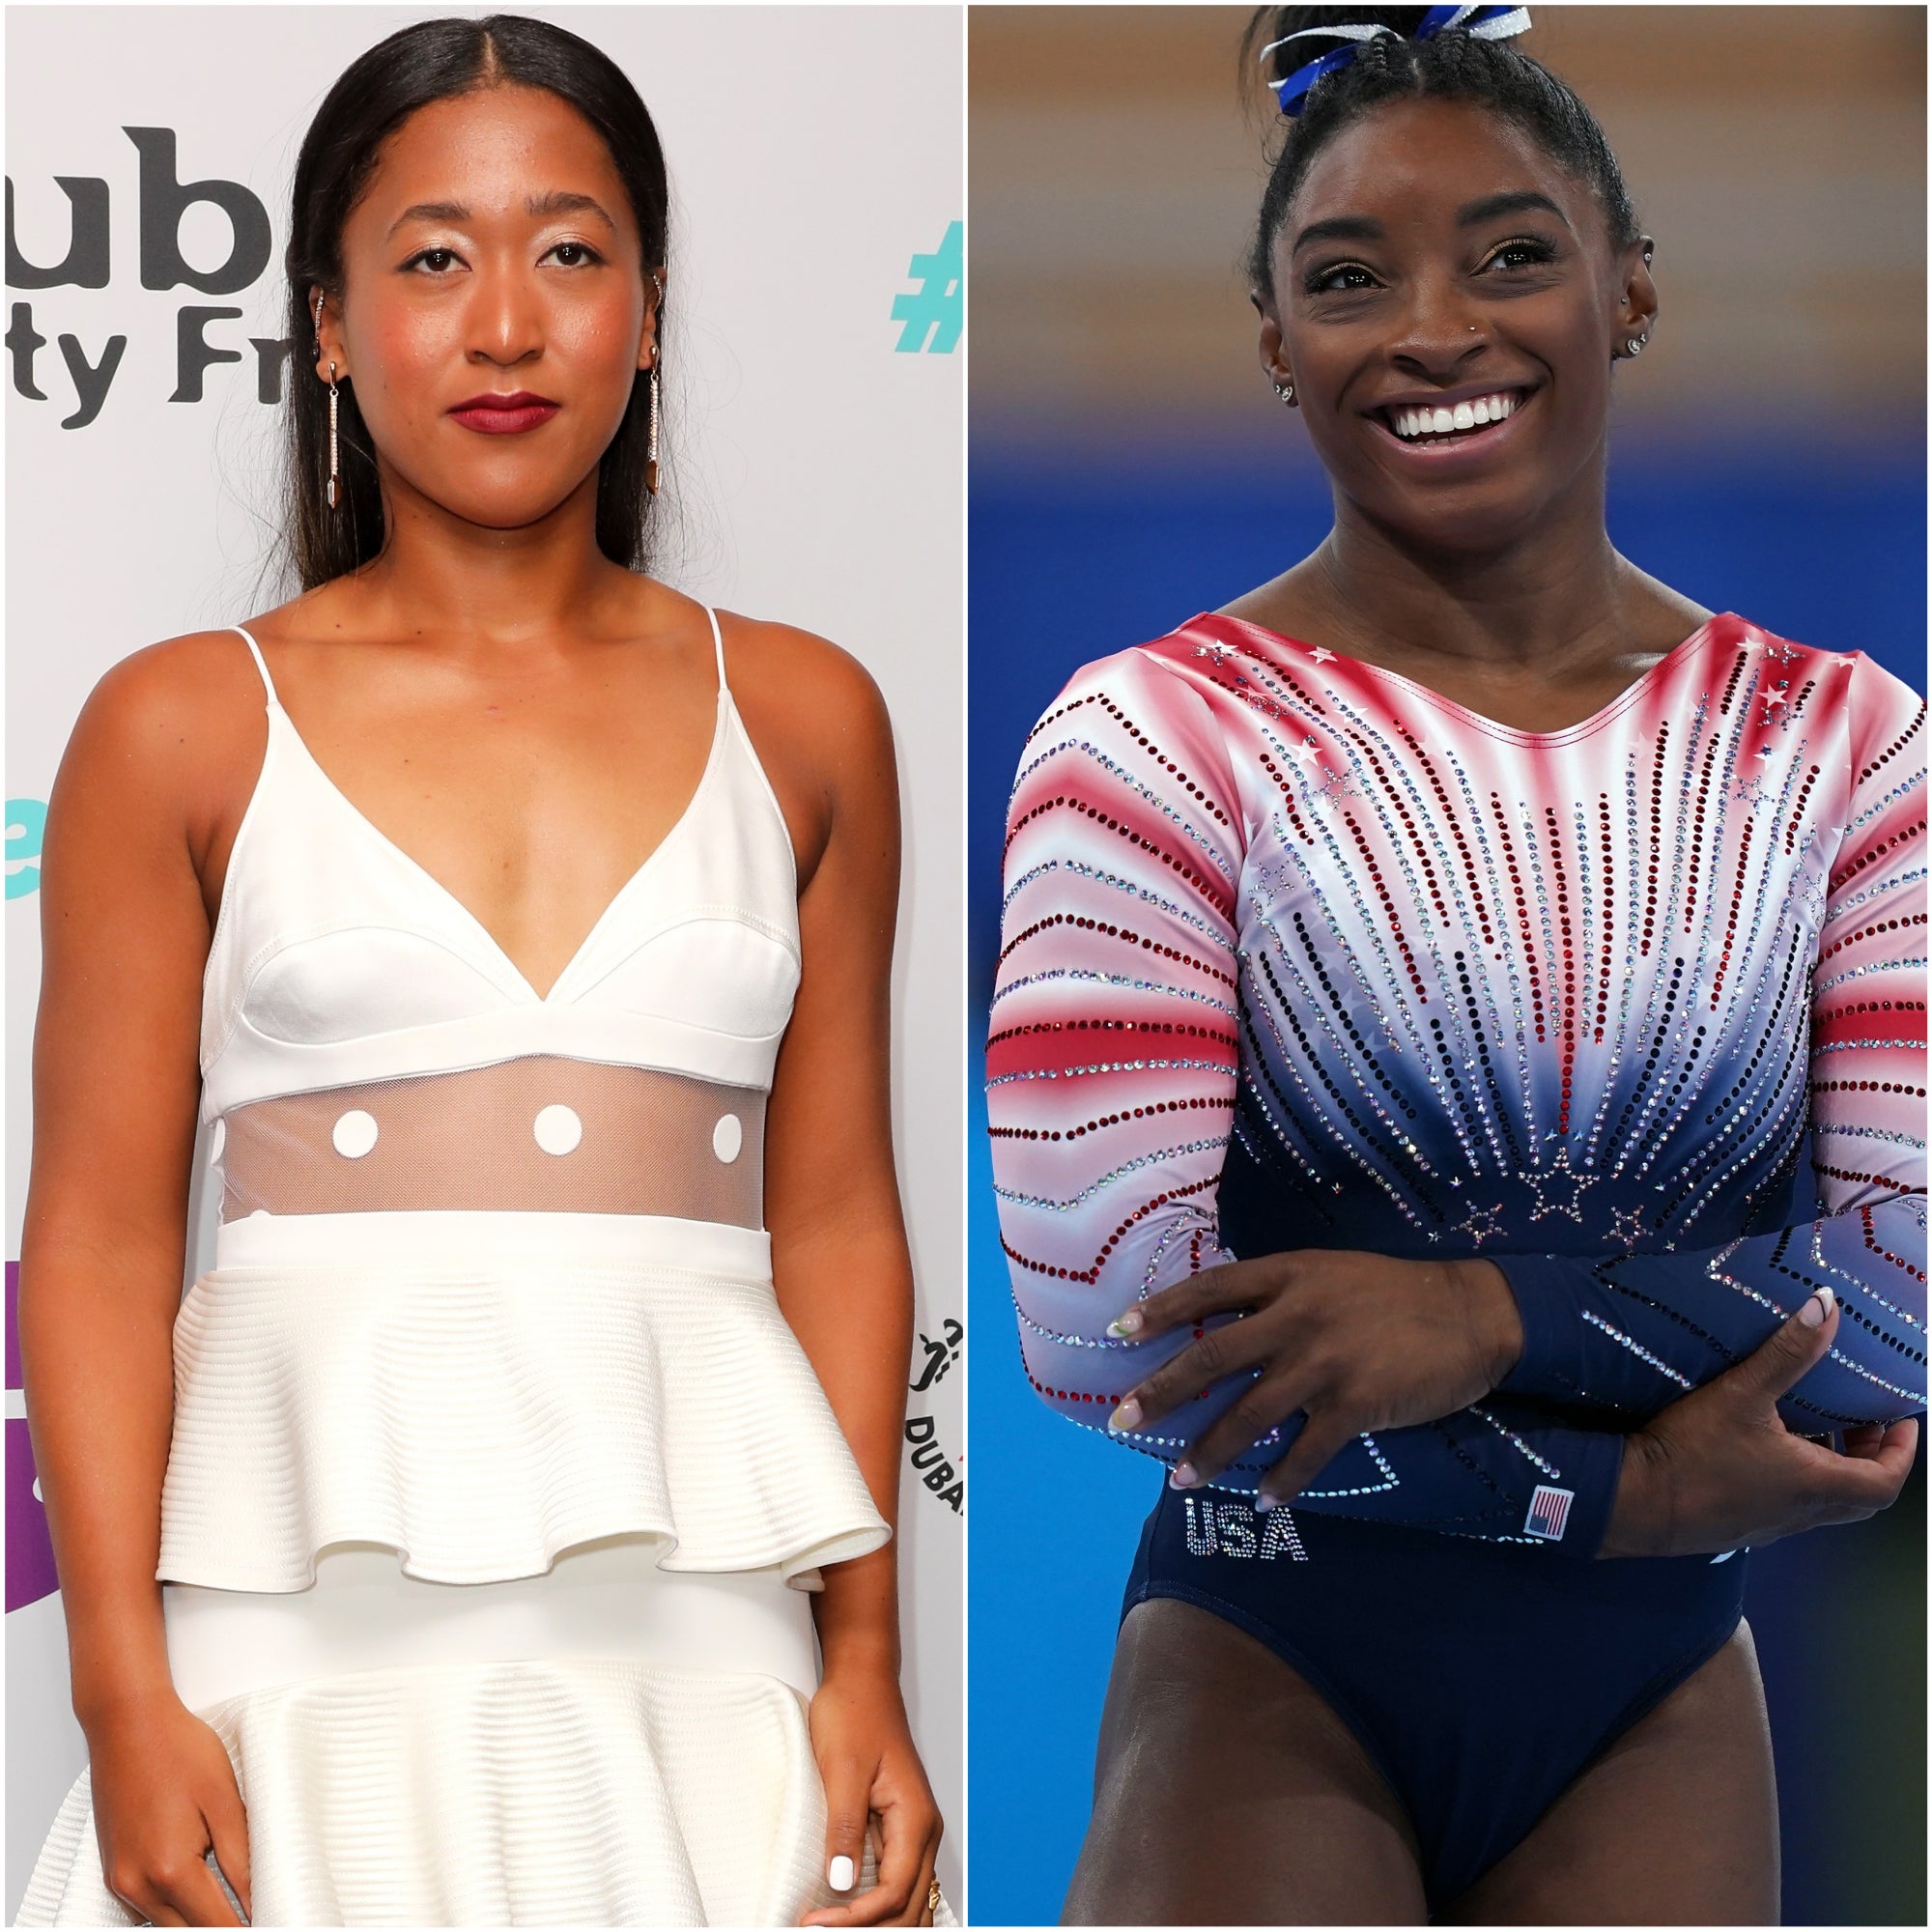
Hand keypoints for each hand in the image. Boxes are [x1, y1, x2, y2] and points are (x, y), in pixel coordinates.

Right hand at [84, 1687, 250, 1926]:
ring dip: (197, 1917)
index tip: (273, 1919)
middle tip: (255, 1908)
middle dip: (223, 1925)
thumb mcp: (224, 1802)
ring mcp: (119, 1880)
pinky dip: (173, 1905)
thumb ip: (241, 1859)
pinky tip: (198, 1883)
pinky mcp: (113, 1870)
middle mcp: (137, 1884)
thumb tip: (258, 1899)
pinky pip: (147, 1907)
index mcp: (169, 1870)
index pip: (216, 1925)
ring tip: (232, 1895)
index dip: (248, 1926)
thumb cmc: (177, 1750)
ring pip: (165, 1923)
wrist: (128, 1723)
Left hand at [799, 1663, 942, 1927]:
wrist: (861, 1680)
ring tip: (831, 1925)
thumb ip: (845, 1827)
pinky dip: (874, 1904)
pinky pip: (893, 1880)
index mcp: (915, 1818)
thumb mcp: (843, 1769)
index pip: (893, 1892)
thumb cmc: (855, 1713)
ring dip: (874, 1921)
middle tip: (818, 1930)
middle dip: (868, 1929)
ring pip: (905, 1899)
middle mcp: (922, 1830)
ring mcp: (911, 1831)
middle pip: (907, 1907)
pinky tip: (844, 1907)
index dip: (855, 1918)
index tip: (814, 1922)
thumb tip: (842, 1883)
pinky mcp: (895, 1828)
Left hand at [1104, 1249, 1523, 1506]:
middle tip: (1123, 1421)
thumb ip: (1279, 1293)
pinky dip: (1282, 1480)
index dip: (1161, 1310)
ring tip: (1179, 1478)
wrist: (1472, 1312)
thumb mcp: (1329, 1272)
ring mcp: (1325, 1361)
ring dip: (1210, 1451)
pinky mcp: (1356, 1403)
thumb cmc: (1394, 1292)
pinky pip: (1306, 1451)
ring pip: (1250, 1413)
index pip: (1208, 1289)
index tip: (1119, 1332)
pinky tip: (1265, 1500)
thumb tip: (1222, 1321)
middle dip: (1162, 1392)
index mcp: (1287, 1275)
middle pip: (1213, 1356)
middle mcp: (1296, 1315)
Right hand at [1601, 1288, 1922, 1557]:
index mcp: (1814, 1484)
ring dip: (1832, 1466)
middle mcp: (1801, 1511)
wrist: (1635, 1503)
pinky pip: (1789, 1505)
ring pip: (1824, 1502)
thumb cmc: (1691, 1454)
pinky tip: (1763, 1447)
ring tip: (1814, 1426)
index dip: (1903, 1451)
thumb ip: (1788, 1352)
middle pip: (1861, 1495)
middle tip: (1863, 1423)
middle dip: (1870, 1458)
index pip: (1886, 1481)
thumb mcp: (1741, 1394)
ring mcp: (1771, 1523)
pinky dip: (1796, 1477)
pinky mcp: (1741, 1524)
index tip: (1902, 1422)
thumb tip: (1827, 1308)